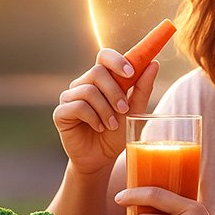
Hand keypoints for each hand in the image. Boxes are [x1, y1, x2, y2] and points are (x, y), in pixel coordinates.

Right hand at [52, 49, 158, 174]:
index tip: (131, 73)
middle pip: (97, 71)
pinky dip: (93, 118)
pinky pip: (77, 106)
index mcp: (102, 79)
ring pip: (88, 90)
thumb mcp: (135, 110)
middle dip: (114, 91)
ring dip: (105, 109)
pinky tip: (99, 127)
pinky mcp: (61, 112)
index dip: (117, 61)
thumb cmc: (117, 132)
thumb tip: (154, 64)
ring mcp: (70, 97)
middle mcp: (84, 84)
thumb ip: (142, 88)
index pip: (105, 56)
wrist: (102, 158)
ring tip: (112, 125)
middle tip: (124, 109)